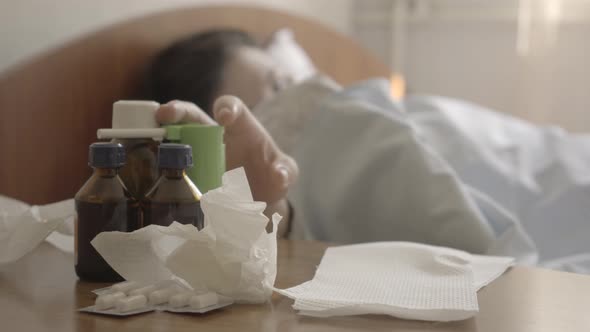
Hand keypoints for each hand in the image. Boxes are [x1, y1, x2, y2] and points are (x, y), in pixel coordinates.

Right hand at [156, 98, 297, 234]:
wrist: (259, 199)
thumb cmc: (272, 175)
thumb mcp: (285, 173)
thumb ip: (286, 171)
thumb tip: (278, 175)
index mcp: (241, 127)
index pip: (232, 107)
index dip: (227, 108)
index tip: (224, 116)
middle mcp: (215, 135)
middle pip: (192, 115)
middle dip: (178, 110)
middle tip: (165, 114)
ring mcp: (198, 154)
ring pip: (174, 137)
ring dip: (160, 136)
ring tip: (146, 139)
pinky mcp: (188, 174)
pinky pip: (171, 167)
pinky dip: (160, 167)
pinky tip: (150, 170)